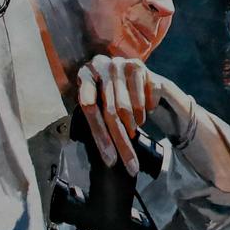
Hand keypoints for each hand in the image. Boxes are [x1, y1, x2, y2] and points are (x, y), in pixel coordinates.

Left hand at [75, 56, 162, 171]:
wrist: (117, 66)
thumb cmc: (102, 90)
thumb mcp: (93, 100)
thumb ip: (94, 118)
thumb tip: (107, 156)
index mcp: (84, 76)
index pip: (90, 109)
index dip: (101, 137)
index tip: (111, 161)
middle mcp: (100, 66)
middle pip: (111, 111)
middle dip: (121, 142)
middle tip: (131, 165)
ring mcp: (119, 64)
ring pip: (128, 107)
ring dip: (133, 124)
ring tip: (133, 129)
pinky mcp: (137, 65)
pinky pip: (144, 97)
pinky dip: (146, 110)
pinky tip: (144, 112)